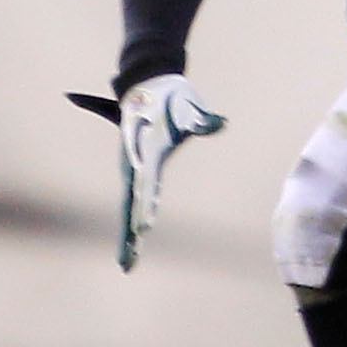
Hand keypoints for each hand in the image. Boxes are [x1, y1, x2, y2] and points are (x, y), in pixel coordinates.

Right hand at [106, 73, 224, 270]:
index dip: (145, 206)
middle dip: (129, 235)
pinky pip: (134, 201)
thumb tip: (220, 123)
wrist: (149, 83)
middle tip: (127, 263)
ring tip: (126, 263)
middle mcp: (135, 163)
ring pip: (129, 206)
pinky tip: (135, 242)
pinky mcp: (136, 171)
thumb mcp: (189, 106)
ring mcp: (133, 168)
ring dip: (127, 235)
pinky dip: (133, 222)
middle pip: (131, 204)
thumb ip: (203, 120)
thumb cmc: (172, 97)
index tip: (144, 229)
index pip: (146, 184)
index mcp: (147, 152)